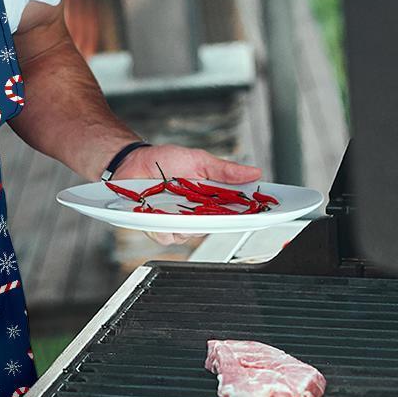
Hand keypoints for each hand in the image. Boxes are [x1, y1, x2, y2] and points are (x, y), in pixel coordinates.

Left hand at [114, 144, 262, 246]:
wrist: (133, 161)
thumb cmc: (165, 161)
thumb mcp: (199, 160)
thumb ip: (225, 170)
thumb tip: (254, 172)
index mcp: (210, 199)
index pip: (235, 212)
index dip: (250, 215)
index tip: (265, 213)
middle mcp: (196, 214)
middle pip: (215, 227)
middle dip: (218, 219)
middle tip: (213, 206)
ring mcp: (177, 223)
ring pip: (191, 235)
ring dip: (187, 221)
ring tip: (178, 203)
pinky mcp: (157, 227)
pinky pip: (167, 236)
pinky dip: (164, 225)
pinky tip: (160, 212)